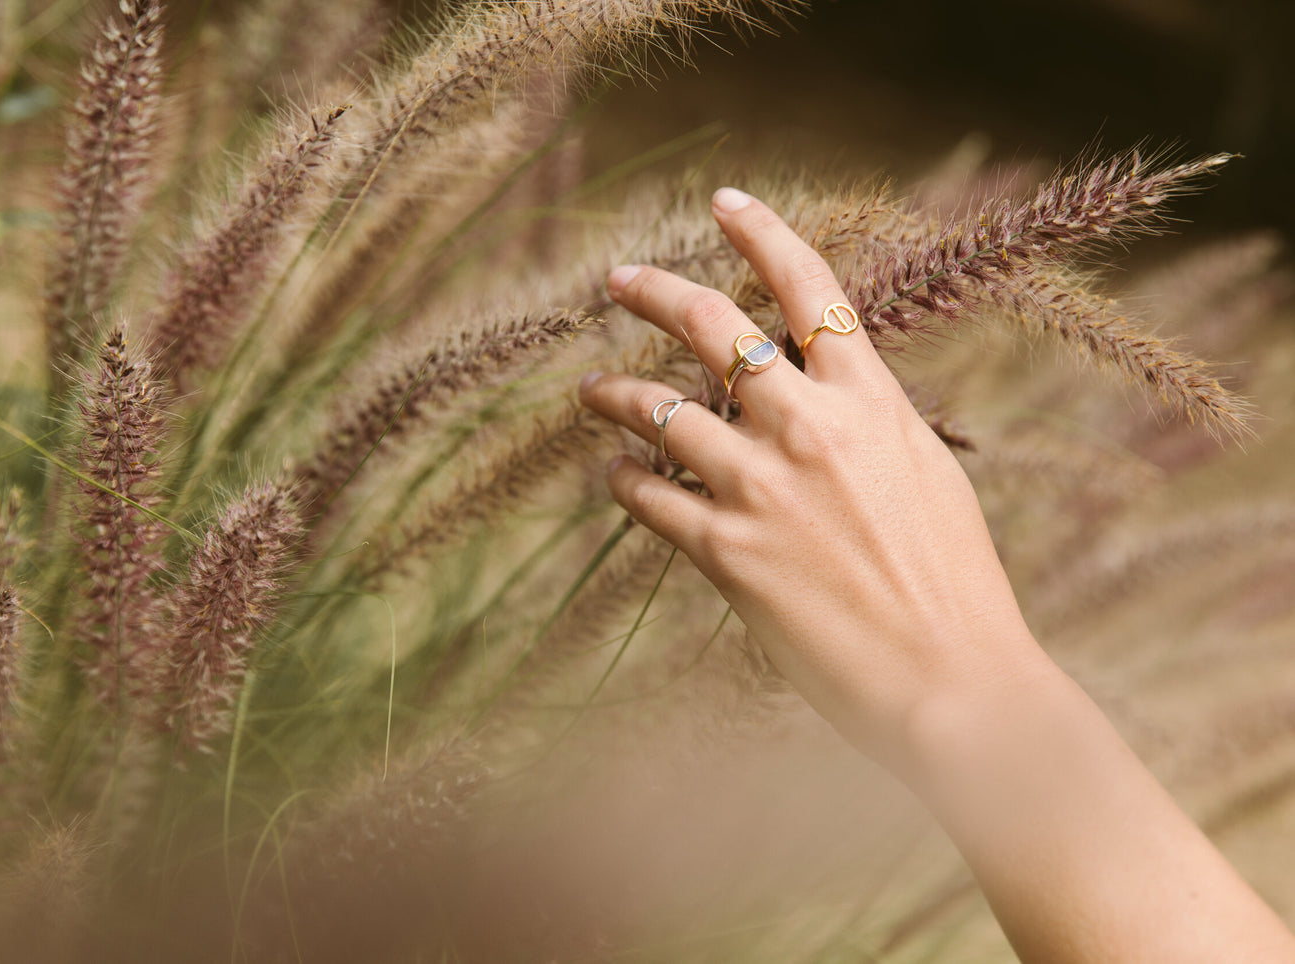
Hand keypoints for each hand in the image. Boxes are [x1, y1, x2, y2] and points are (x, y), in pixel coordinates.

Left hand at [579, 187, 1048, 770]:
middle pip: (714, 327)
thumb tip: (832, 396)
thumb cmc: (954, 585)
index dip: (763, 234)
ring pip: (661, 409)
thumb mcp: (926, 477)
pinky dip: (623, 481)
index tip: (724, 202)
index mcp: (872, 402)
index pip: (812, 289)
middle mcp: (811, 428)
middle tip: (617, 280)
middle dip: (655, 291)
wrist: (953, 681)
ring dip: (615, 392)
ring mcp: (763, 488)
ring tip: (591, 390)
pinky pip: (649, 498)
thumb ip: (870, 424)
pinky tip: (614, 478)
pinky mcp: (727, 553)